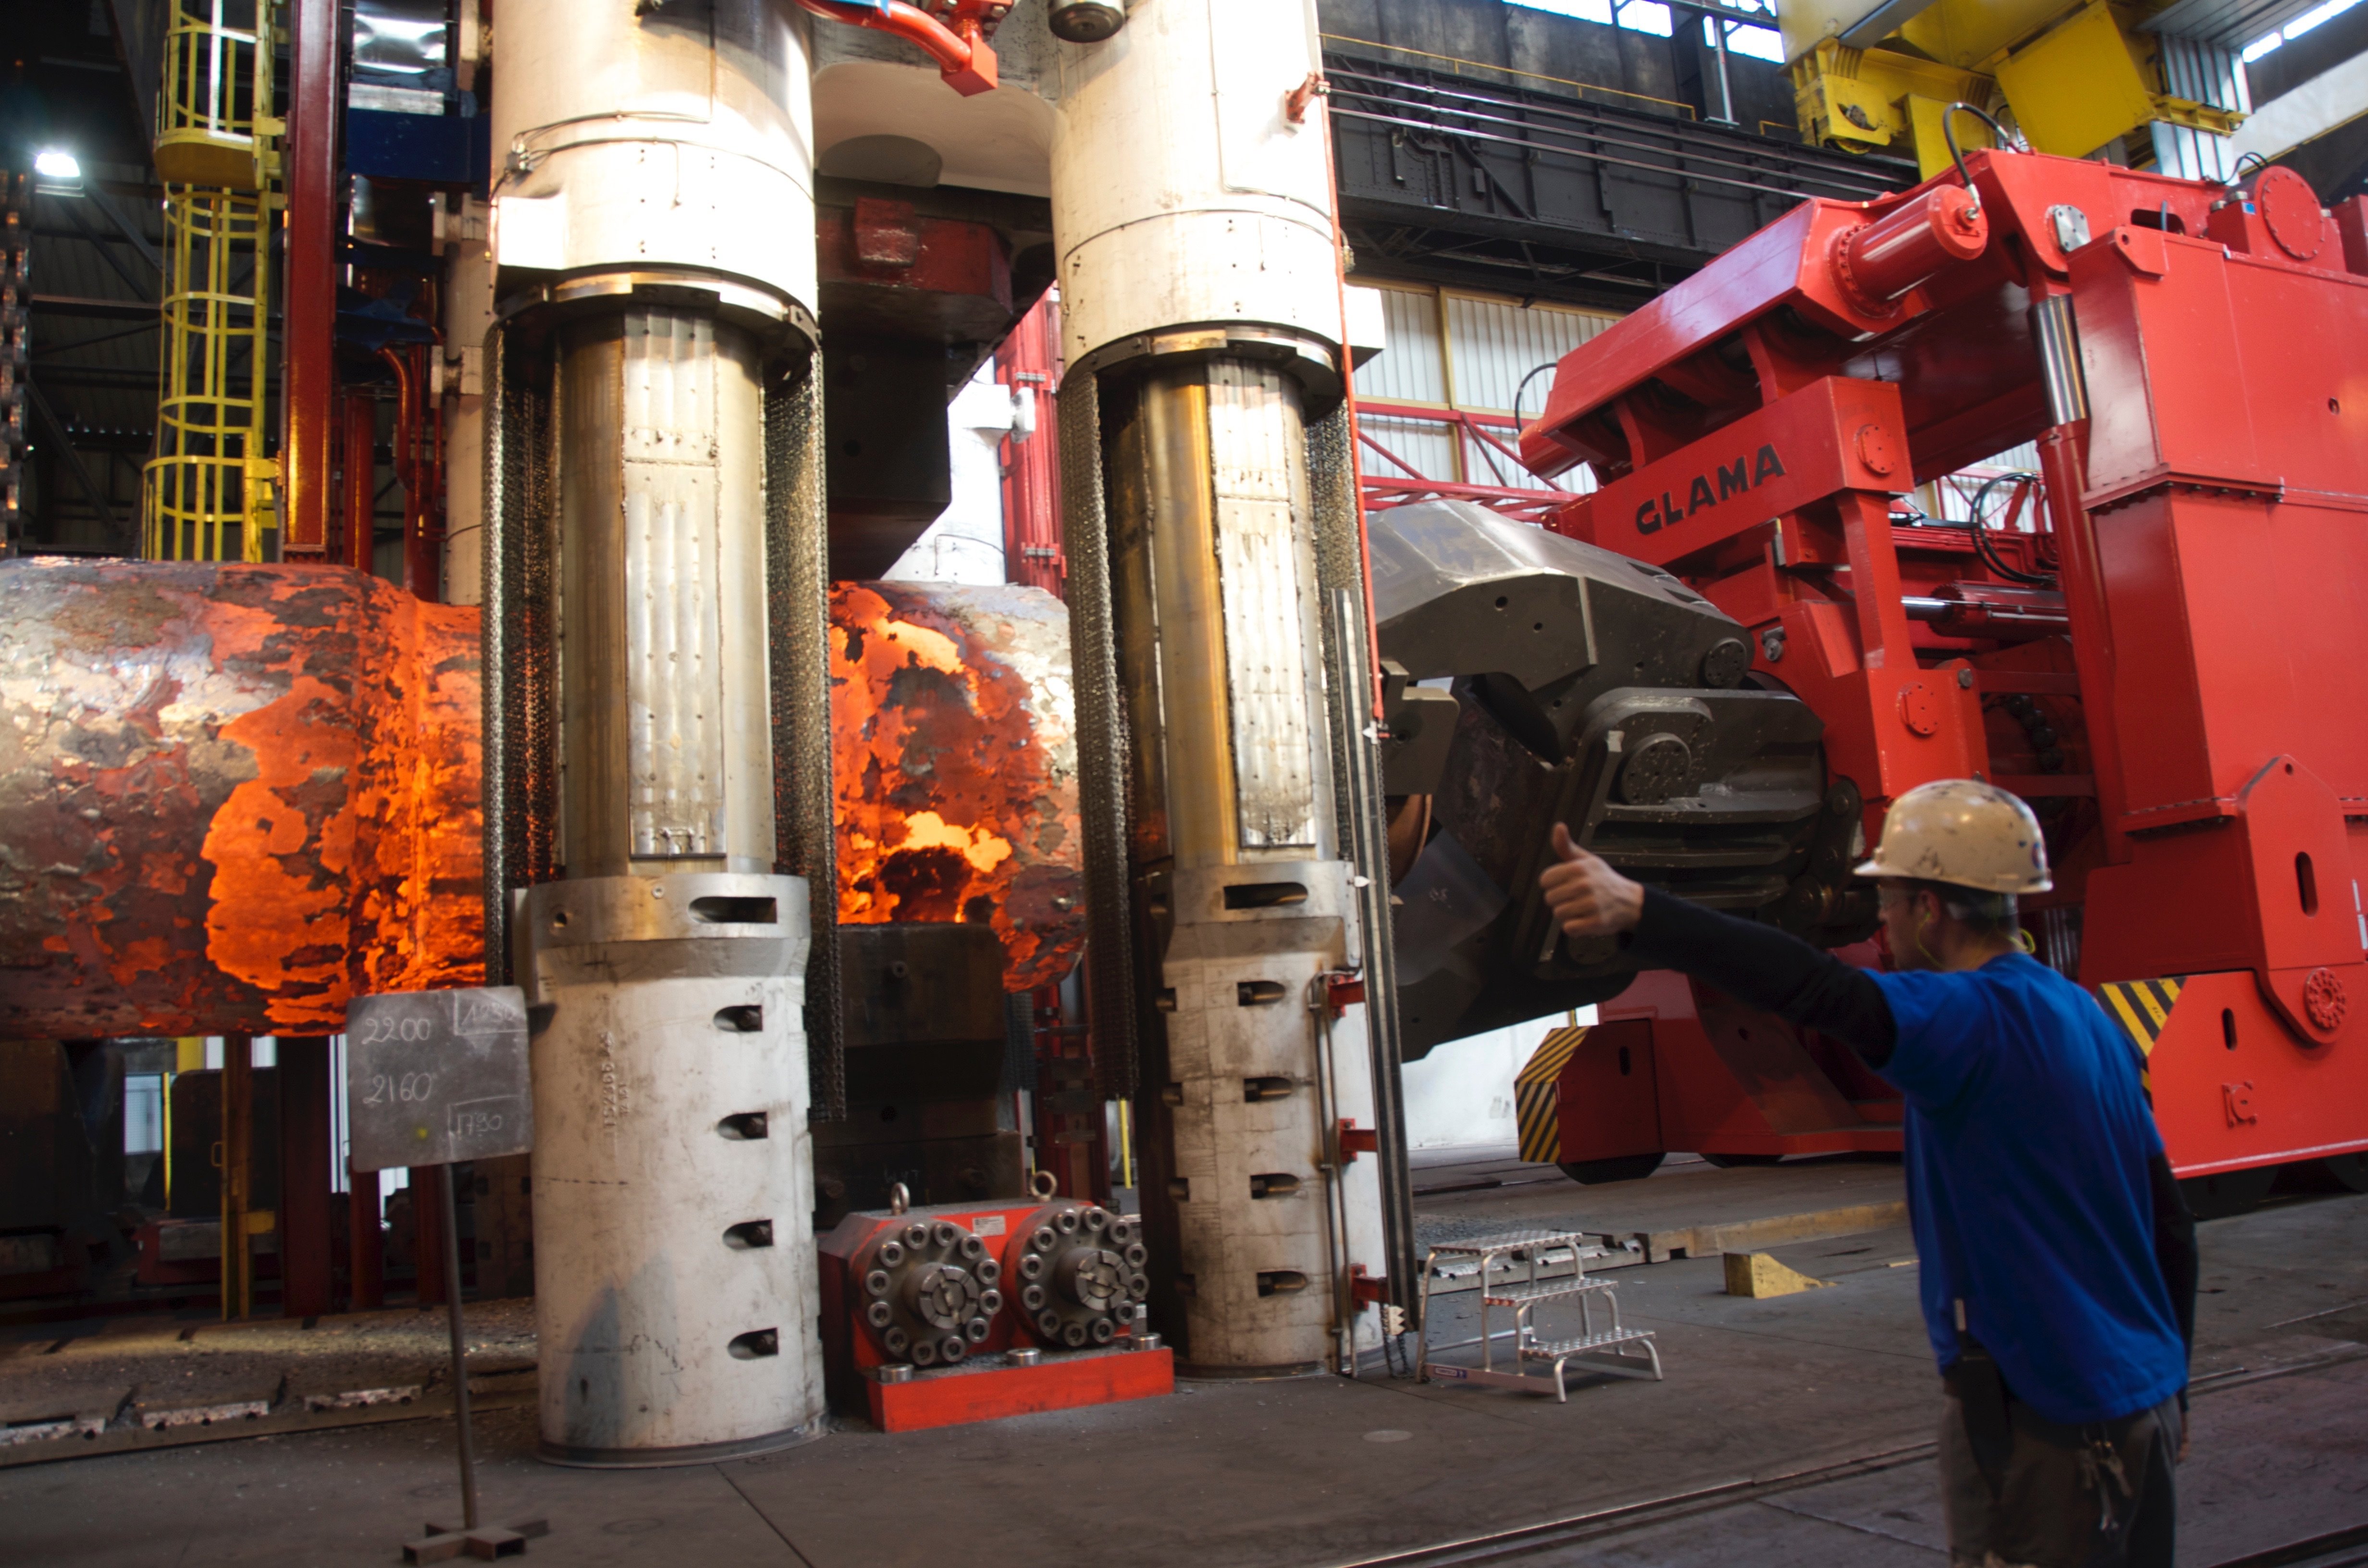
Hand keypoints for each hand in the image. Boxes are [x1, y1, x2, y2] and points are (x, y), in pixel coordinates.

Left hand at [1539, 823, 1645, 937]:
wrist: (1629, 902)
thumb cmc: (1603, 879)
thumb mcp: (1586, 860)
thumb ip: (1566, 846)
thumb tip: (1558, 825)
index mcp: (1579, 867)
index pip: (1545, 880)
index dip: (1552, 884)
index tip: (1565, 884)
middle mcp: (1585, 884)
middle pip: (1550, 898)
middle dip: (1560, 900)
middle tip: (1576, 898)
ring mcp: (1591, 904)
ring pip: (1558, 914)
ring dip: (1567, 914)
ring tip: (1582, 909)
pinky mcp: (1596, 923)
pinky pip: (1569, 928)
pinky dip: (1575, 927)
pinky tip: (1585, 920)